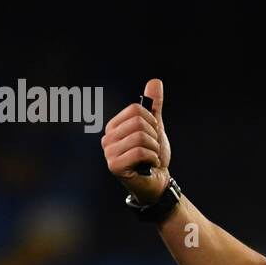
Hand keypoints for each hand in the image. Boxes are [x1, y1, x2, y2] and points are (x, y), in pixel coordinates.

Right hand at [102, 78, 170, 202]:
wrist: (158, 182)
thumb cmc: (153, 157)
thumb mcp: (156, 128)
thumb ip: (154, 106)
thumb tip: (155, 81)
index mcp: (114, 126)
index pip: (137, 109)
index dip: (152, 122)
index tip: (152, 135)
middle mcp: (107, 138)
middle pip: (139, 122)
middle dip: (154, 136)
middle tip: (152, 149)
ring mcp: (109, 153)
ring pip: (140, 137)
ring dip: (154, 149)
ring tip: (150, 158)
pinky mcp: (114, 166)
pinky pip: (140, 152)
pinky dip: (151, 158)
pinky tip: (148, 166)